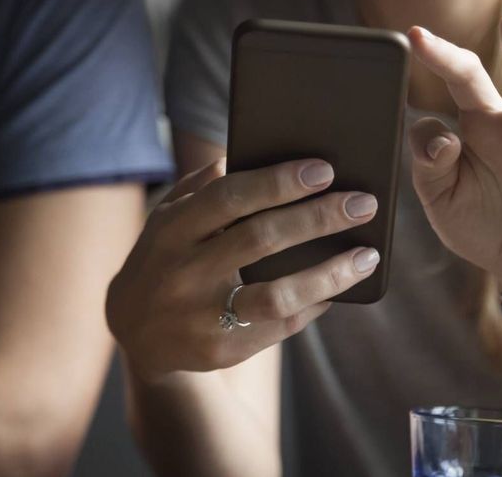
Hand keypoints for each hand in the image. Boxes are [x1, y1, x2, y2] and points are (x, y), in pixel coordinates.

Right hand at [106, 158, 379, 383]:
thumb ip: (201, 186)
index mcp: (173, 230)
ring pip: (276, 294)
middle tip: (364, 203)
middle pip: (261, 239)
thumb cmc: (166, 258)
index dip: (278, 182)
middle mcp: (184, 272)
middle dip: (318, 218)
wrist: (134, 332)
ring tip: (367, 256)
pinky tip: (341, 287)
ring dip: (329, 274)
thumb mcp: (168, 217)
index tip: (324, 169)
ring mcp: (202, 315)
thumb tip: (243, 153)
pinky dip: (316, 304)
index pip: (230, 198)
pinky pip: (280, 326)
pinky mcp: (221, 349)